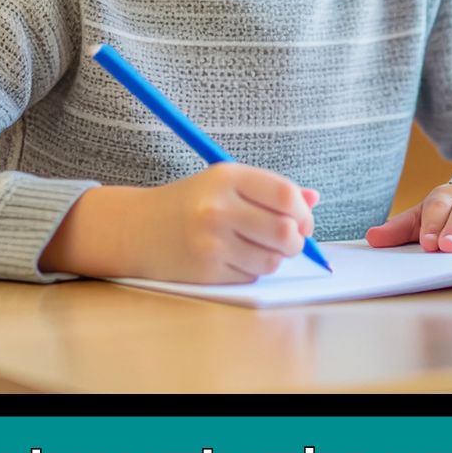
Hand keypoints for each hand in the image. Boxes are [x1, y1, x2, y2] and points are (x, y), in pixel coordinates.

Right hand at [40, 162, 319, 283]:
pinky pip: (252, 276)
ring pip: (272, 259)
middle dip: (296, 240)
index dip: (303, 212)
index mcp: (226, 176)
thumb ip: (270, 190)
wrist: (138, 228)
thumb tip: (313, 199)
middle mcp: (218, 208)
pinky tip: (234, 257)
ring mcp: (211, 242)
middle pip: (285, 232)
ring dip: (274, 257)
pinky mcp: (207, 270)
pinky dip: (252, 270)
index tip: (304, 219)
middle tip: (290, 239)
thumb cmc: (189, 202)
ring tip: (255, 245)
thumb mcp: (226, 183)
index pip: (285, 195)